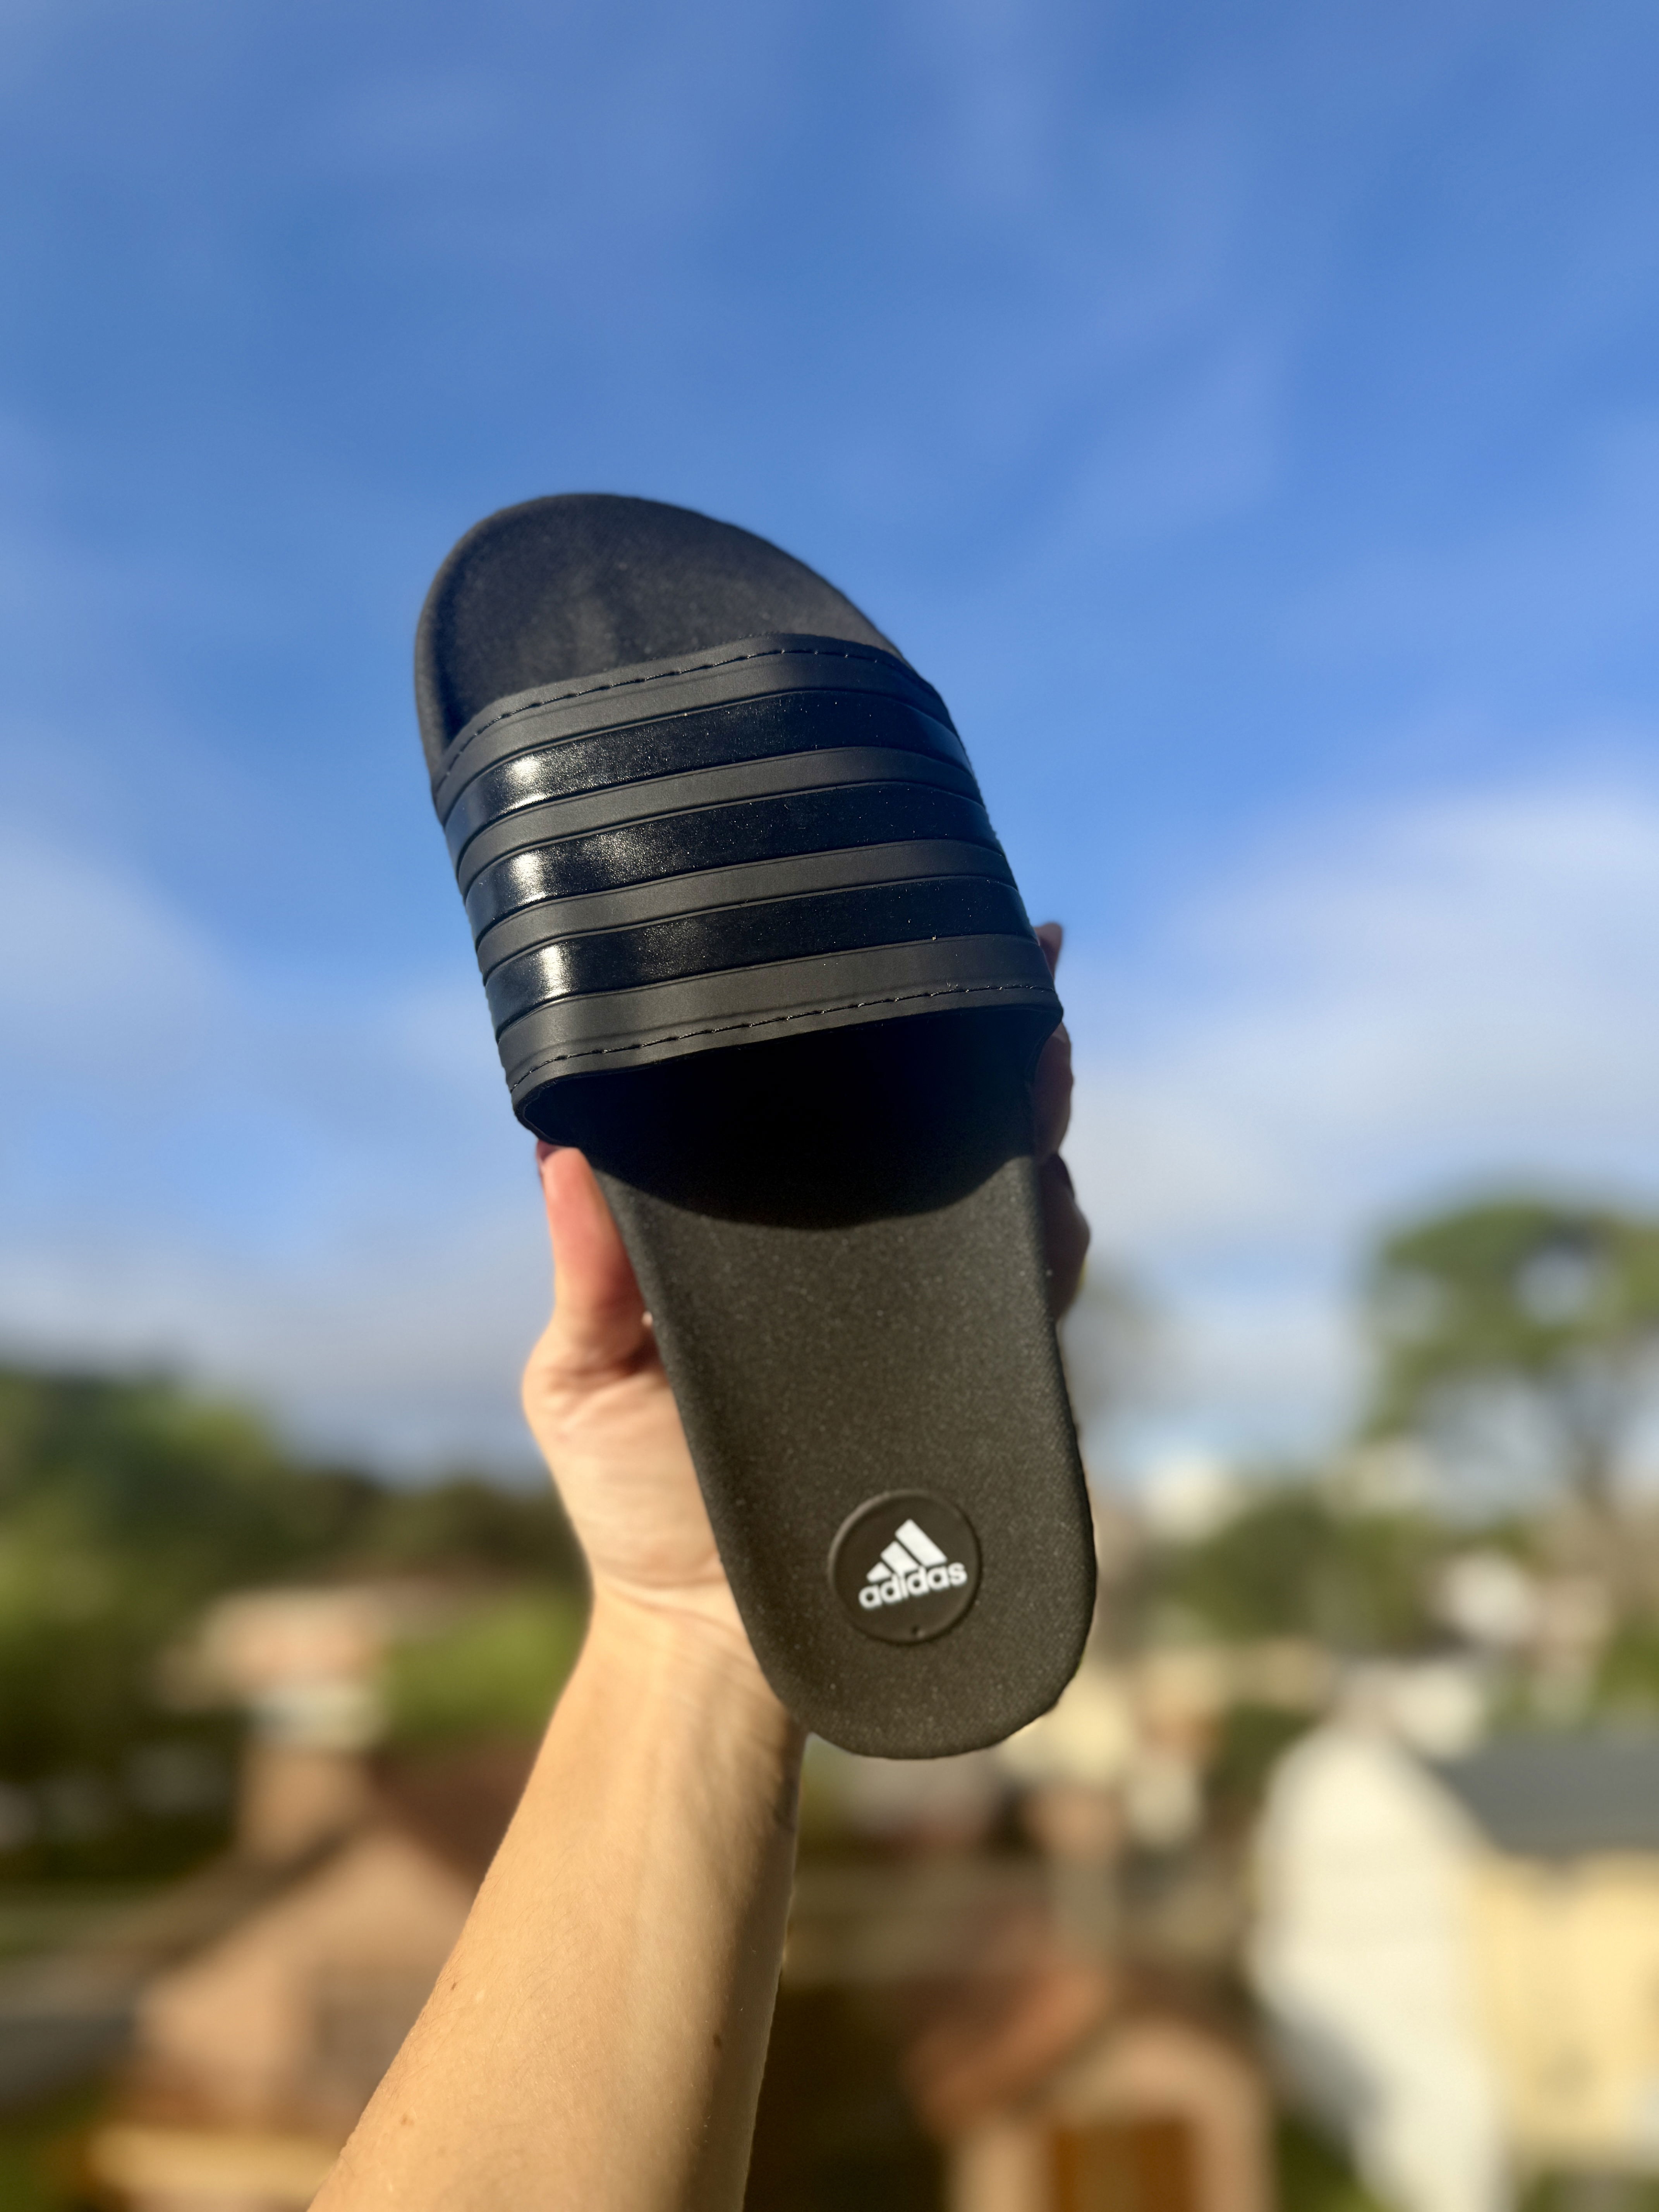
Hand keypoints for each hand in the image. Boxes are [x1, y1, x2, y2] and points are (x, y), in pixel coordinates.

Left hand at [522, 923, 1090, 1662]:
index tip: (900, 951)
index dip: (868, 1043)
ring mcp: (916, 1321)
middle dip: (990, 1058)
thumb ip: (587, 1276)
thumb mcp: (581, 1375)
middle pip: (936, 1140)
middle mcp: (854, 1264)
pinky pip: (1024, 1308)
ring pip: (998, 1204)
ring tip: (1043, 1068)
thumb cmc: (631, 1491)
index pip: (827, 1121)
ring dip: (1032, 1131)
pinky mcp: (962, 1387)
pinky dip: (1050, 1251)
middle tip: (1023, 975)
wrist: (704, 1628)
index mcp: (765, 1238)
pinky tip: (1055, 1204)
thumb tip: (558, 1151)